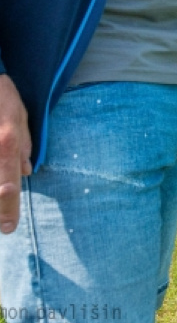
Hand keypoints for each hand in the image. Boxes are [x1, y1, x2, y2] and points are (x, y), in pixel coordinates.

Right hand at [0, 75, 31, 233]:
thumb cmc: (2, 95)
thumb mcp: (19, 115)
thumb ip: (24, 144)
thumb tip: (27, 171)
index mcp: (8, 141)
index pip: (10, 180)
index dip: (9, 205)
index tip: (10, 226)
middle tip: (5, 228)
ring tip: (2, 215)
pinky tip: (1, 186)